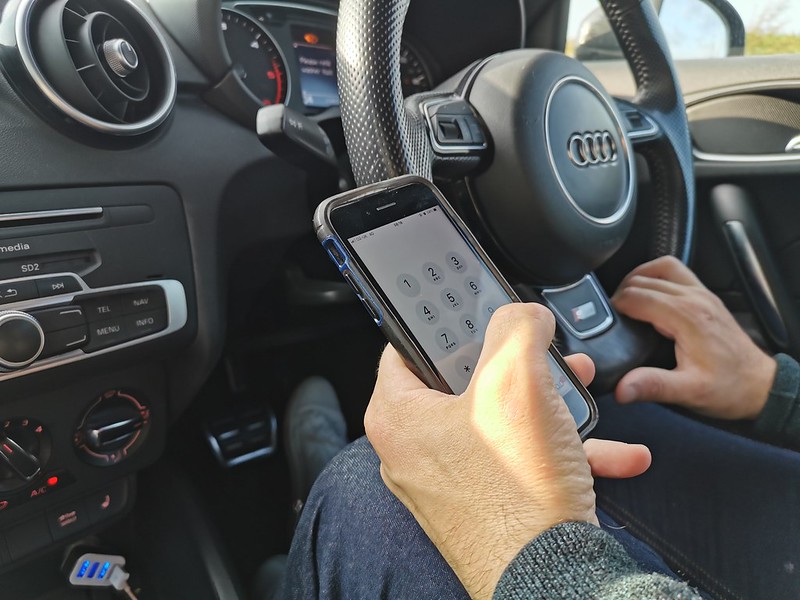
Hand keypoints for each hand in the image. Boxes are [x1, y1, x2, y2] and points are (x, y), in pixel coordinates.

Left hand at [364, 303, 649, 599]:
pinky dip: (564, 453)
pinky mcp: (484, 506)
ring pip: (501, 422)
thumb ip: (516, 326)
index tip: (474, 315)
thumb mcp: (517, 379)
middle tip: (543, 356)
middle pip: (463, 384)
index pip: (405, 347)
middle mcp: (414, 452)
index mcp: (398, 417)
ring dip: (550, 408)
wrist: (551, 580)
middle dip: (517, 367)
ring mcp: (449, 483)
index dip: (443, 324)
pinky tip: (614, 453)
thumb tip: (522, 314)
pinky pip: (521, 463)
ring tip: (583, 401)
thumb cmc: (516, 492)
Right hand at [613, 256, 776, 419]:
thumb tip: (621, 388)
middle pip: (644, 280)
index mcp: (686, 316)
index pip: (637, 296)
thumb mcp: (688, 392)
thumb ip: (653, 386)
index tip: (607, 323)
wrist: (761, 386)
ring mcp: (703, 294)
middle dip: (622, 293)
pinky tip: (651, 295)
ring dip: (640, 277)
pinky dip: (658, 276)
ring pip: (662, 267)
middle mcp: (695, 298)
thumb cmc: (728, 388)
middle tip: (612, 316)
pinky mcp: (707, 297)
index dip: (615, 307)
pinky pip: (677, 272)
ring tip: (627, 298)